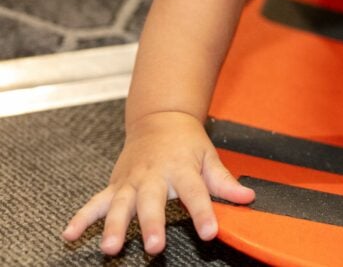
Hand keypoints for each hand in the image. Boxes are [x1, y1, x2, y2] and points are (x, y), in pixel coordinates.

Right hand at [61, 111, 253, 254]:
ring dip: (115, 226)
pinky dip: (82, 218)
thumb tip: (248, 198)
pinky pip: (95, 203)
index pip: (196, 193)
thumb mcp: (210, 157)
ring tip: (111, 248)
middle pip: (153, 202)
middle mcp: (154, 175)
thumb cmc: (187, 142)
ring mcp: (131, 181)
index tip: (210, 232)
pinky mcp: (115, 185)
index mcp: (181, 168)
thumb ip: (224, 181)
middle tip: (155, 247)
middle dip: (152, 224)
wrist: (160, 119)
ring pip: (121, 205)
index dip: (203, 213)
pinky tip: (70, 234)